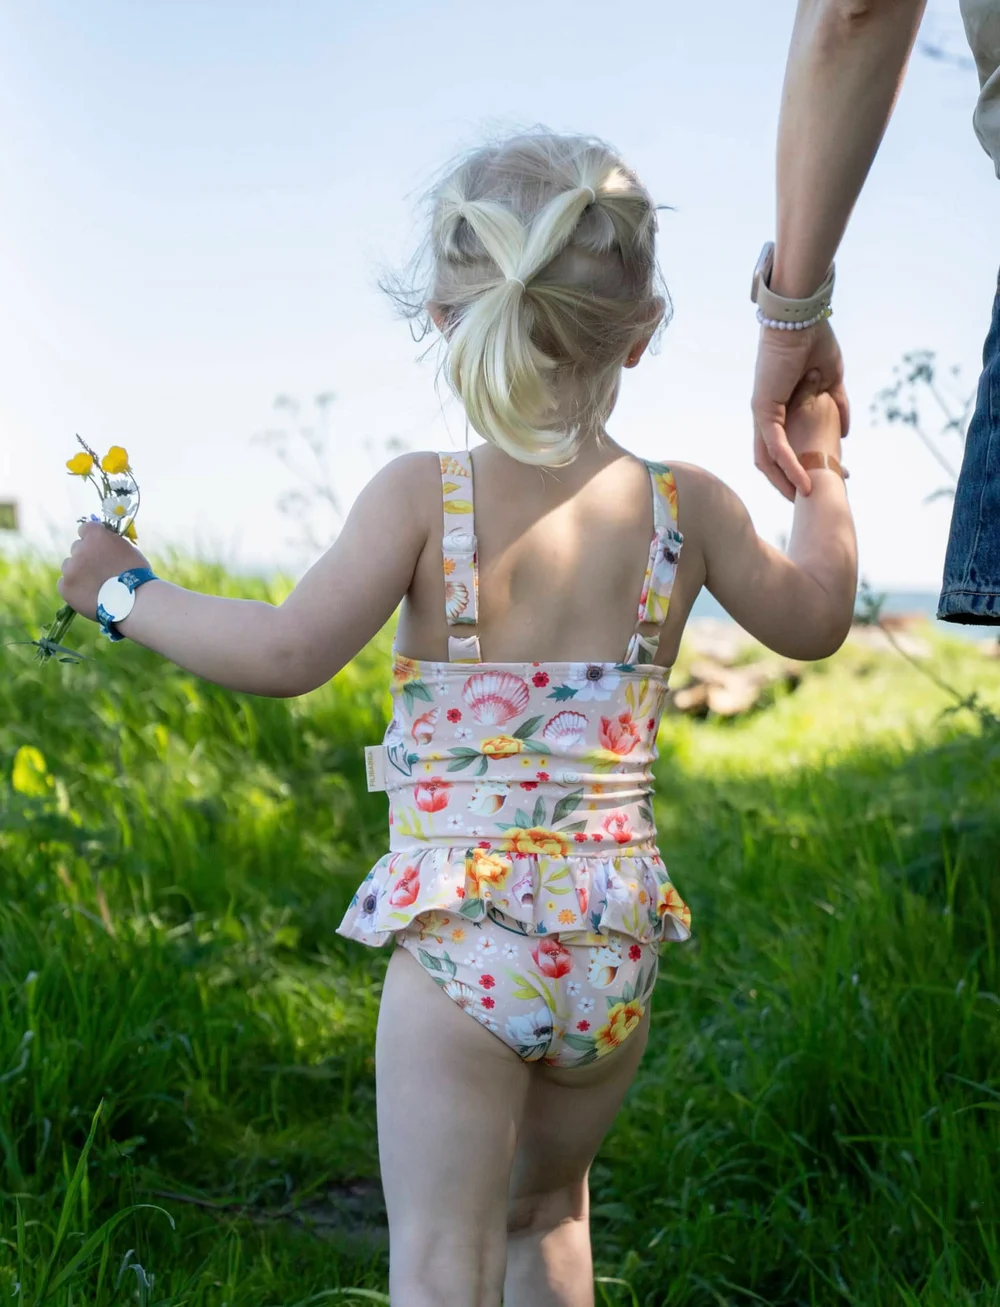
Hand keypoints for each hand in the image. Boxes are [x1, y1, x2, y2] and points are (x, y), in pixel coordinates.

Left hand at [57, 521, 152, 620]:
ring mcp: (70, 568)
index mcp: (96, 536)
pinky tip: (88, 595)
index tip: (98, 548)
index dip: (92, 539)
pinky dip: (74, 589)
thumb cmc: (138, 576)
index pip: (85, 529)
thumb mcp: (127, 550)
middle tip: (100, 571)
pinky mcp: (65, 587)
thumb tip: (101, 544)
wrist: (135, 601)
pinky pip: (64, 584)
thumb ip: (110, 543)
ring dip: (79, 572)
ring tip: (96, 586)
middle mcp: (79, 549)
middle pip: (77, 548)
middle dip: (86, 557)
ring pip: (69, 566)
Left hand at [752, 318, 849, 500]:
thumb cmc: (814, 340)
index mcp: (779, 408)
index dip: (802, 466)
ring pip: (768, 459)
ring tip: (805, 500)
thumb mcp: (832, 379)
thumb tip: (844, 432)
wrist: (802, 316)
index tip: (824, 480)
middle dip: (790, 482)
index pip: (786, 447)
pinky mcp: (763, 408)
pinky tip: (803, 483)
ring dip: (785, 482)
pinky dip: (788, 466)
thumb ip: (838, 405)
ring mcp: (761, 412)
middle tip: (809, 501)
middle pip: (771, 460)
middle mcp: (765, 414)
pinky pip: (774, 446)